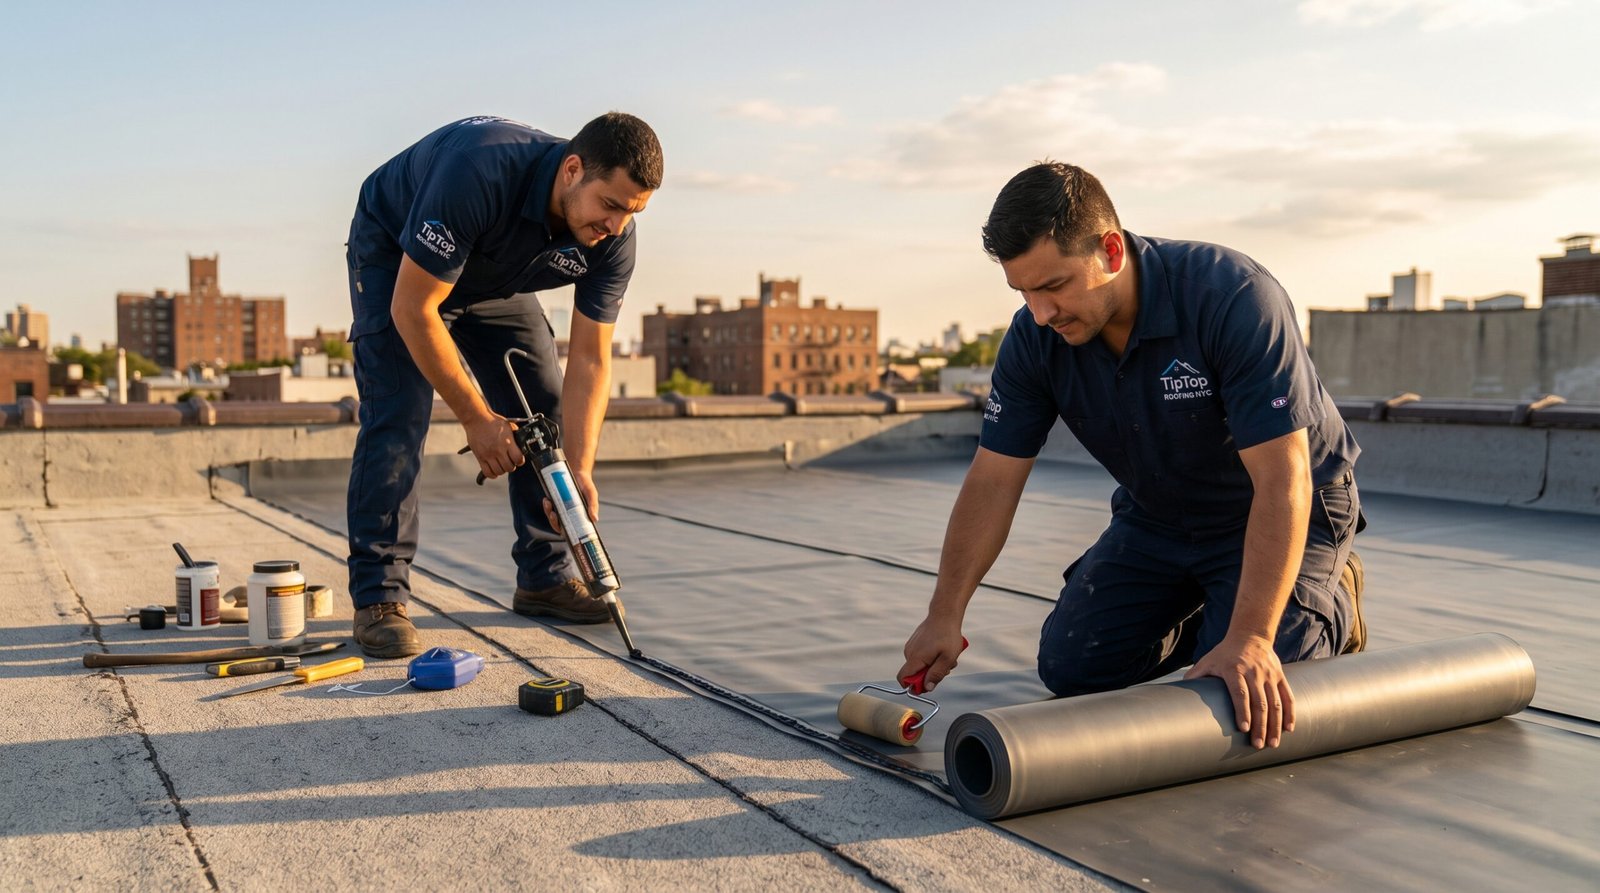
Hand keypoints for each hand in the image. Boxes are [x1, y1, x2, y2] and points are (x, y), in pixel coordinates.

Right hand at [463, 414, 522, 479]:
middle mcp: (498, 450)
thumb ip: (515, 436)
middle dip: (511, 466)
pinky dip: (492, 474)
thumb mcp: (508, 426)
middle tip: (510, 462)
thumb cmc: (492, 421)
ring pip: (499, 472)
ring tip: (502, 465)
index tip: (519, 459)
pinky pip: (488, 472)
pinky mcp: (480, 457)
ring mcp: (488, 455)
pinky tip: (494, 470)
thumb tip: (520, 443)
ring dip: (502, 470)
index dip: (520, 461)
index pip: (518, 459)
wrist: (476, 419)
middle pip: (509, 468)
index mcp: (507, 442)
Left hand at [543, 468, 599, 533]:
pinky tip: (546, 499)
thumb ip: (593, 506)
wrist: (577, 471)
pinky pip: (549, 507)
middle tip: (553, 514)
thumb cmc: (586, 485)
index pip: (571, 530)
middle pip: (559, 525)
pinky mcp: (555, 501)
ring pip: (552, 516)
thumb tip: (595, 519)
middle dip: (553, 521)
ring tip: (548, 503)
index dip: (566, 532)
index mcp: (579, 517)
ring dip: (548, 512)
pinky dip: (546, 505)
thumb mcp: (591, 494)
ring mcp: (561, 508)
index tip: (562, 529)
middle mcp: (569, 514)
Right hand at [897, 615, 965, 691]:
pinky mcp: (914, 643)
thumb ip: (937, 674)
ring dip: (932, 666)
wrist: (944, 614)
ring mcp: (911, 646)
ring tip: (945, 656)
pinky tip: (941, 650)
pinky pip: (920, 657)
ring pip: (919, 666)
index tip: (928, 684)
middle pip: (914, 674)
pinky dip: (930, 658)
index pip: (903, 678)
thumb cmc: (948, 635)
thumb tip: (927, 688)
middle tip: (945, 667)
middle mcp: (909, 652)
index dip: (913, 686)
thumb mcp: (948, 658)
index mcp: (915, 658)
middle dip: (929, 675)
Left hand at [1185, 634, 1294, 748]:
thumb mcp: (1207, 661)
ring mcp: (1269, 675)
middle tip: (1258, 745)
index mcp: (1233, 669)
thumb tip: (1176, 696)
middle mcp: (1253, 672)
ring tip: (1272, 744)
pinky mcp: (1280, 676)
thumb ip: (1195, 677)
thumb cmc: (1224, 653)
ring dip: (1275, 725)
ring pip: (1276, 703)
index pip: (1240, 692)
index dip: (1242, 710)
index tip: (1244, 728)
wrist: (1250, 634)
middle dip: (1260, 726)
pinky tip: (1289, 729)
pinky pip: (1288, 696)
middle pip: (1259, 702)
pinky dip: (1290, 713)